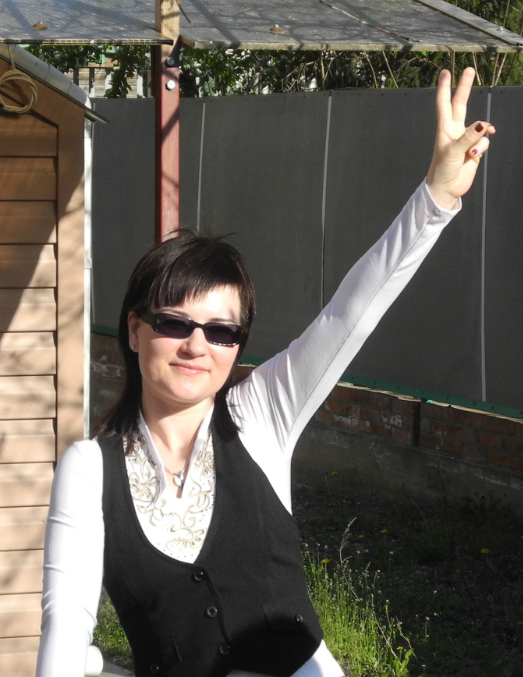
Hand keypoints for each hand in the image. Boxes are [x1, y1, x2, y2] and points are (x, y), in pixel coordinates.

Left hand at [427, 67, 494, 210]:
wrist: (446, 189)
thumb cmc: (442, 170)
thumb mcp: (453, 152)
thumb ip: (468, 137)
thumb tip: (483, 125)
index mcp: (444, 129)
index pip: (444, 104)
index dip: (445, 88)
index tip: (445, 72)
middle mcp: (455, 130)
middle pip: (461, 104)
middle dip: (465, 87)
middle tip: (469, 69)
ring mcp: (466, 138)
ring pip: (479, 127)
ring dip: (480, 136)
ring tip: (472, 151)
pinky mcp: (475, 148)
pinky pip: (484, 141)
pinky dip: (482, 146)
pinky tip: (475, 155)